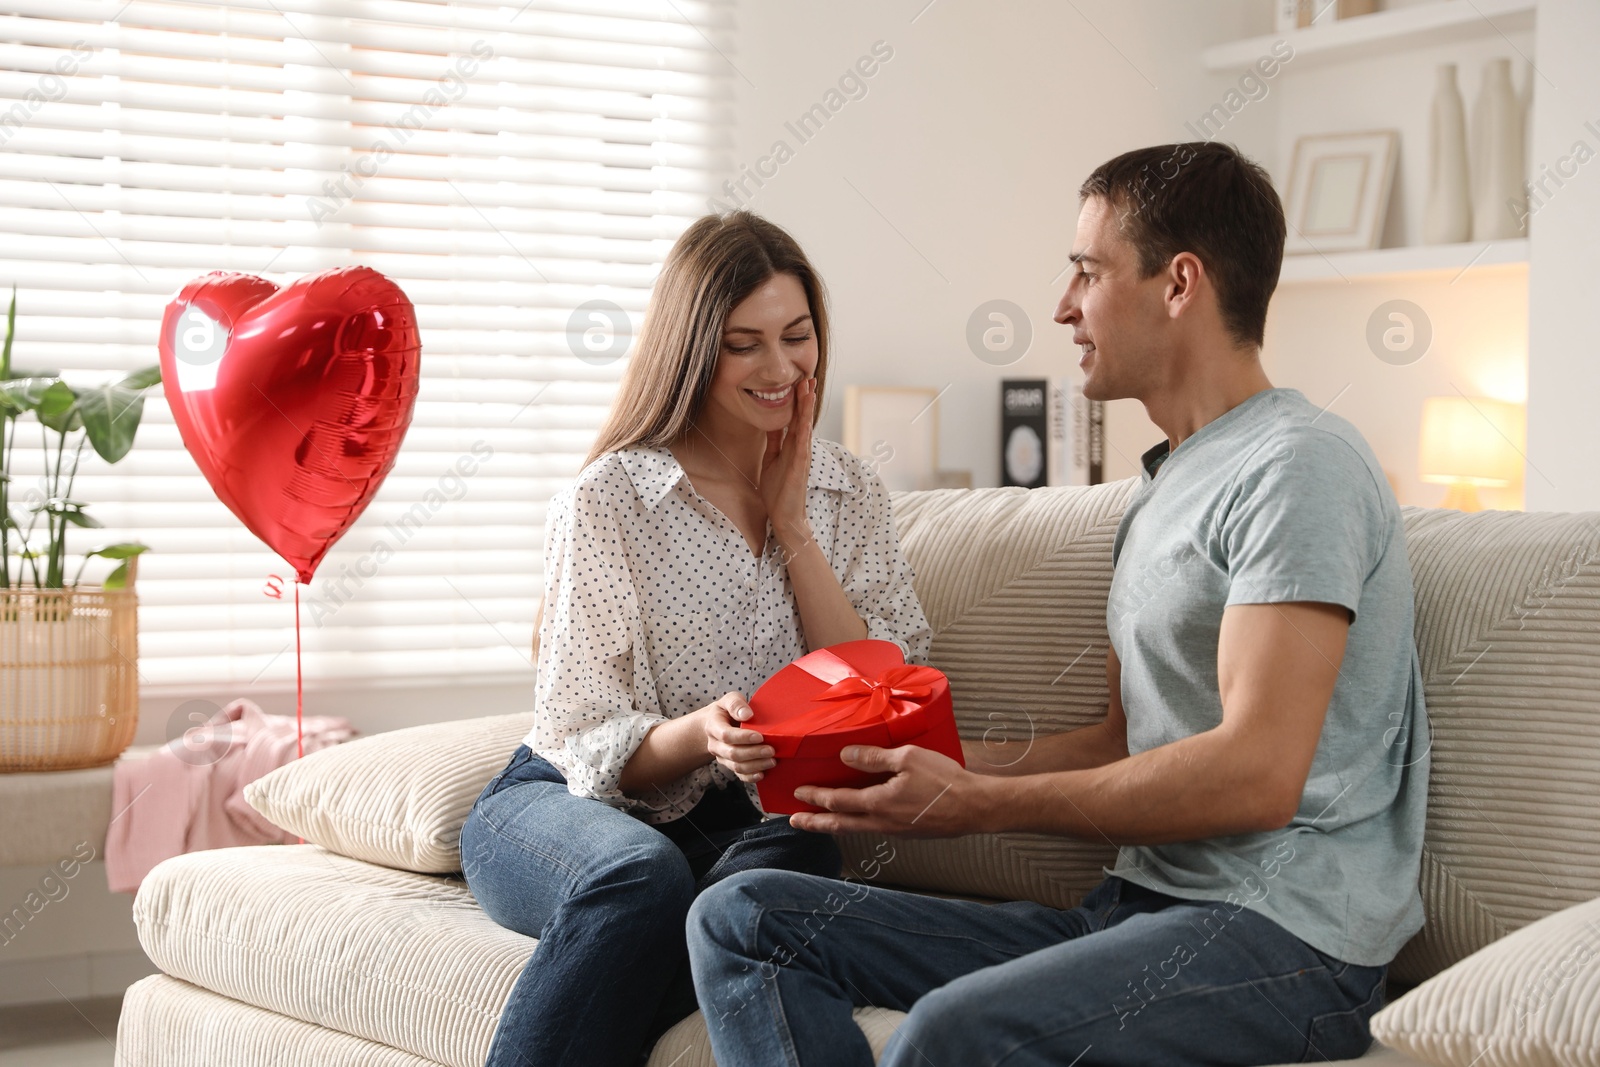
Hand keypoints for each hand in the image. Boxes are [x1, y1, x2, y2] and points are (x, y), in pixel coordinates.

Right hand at [700, 691, 775, 782]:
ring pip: (736, 766)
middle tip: (771, 750)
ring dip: (756, 765)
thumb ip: (736, 704)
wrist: (716, 724)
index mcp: (713, 726)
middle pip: (732, 753)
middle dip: (753, 753)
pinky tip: (762, 773)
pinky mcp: (729, 765)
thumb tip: (747, 714)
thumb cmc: (726, 711)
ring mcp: (721, 757)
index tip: (760, 736)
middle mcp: (715, 744)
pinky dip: (750, 777)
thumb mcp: (729, 700)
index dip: (743, 737)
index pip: (726, 735)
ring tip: (772, 760)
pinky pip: (738, 775)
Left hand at [758, 377, 816, 553]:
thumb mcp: (771, 460)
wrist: (785, 516)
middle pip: (802, 417)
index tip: (797, 381)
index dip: (796, 400)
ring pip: (805, 425)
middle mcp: (799, 448)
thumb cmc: (778, 491)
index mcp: (791, 446)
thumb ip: (774, 443)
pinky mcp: (800, 465)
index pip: (794, 418)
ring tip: (809, 387)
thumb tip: (772, 425)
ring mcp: (802, 455)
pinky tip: (806, 416)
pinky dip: (805, 428)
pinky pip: (802, 442)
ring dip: (807, 406)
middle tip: (807, 375)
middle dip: (804, 396)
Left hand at [790, 745, 985, 837]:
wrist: (974, 807)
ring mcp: (894, 830)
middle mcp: (882, 822)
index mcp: (879, 803)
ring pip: (856, 829)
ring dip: (834, 825)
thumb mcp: (908, 758)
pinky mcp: (906, 831)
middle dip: (815, 822)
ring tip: (820, 822)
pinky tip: (858, 817)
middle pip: (839, 824)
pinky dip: (856, 824)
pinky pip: (873, 829)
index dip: (815, 797)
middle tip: (795, 821)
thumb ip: (875, 757)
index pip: (837, 800)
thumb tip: (846, 756)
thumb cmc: (944, 781)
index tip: (798, 793)